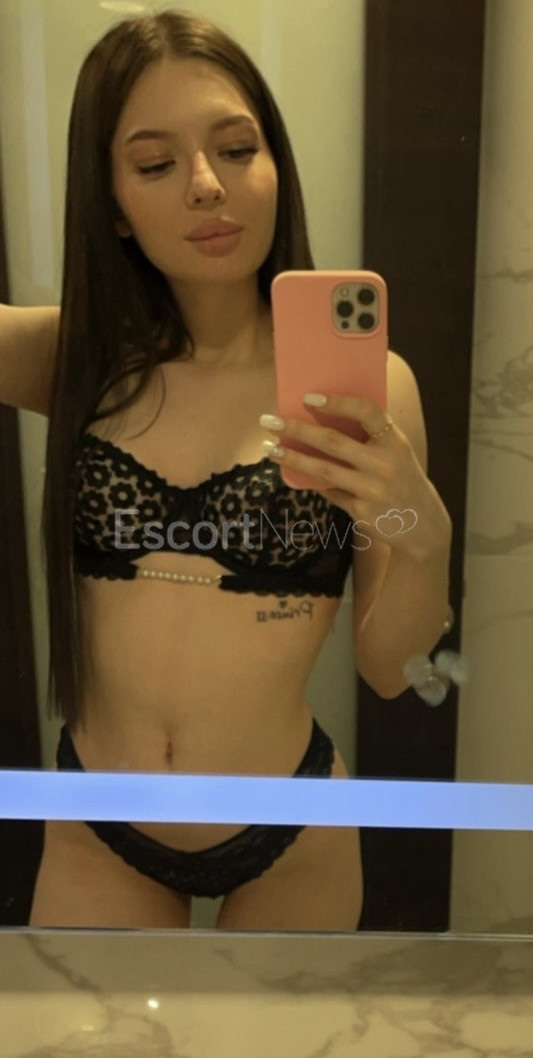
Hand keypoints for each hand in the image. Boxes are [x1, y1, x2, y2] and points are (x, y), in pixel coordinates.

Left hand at [259, 393, 450, 557]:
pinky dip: (311, 481)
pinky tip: (292, 472)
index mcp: (395, 441)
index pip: (366, 412)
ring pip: (323, 470)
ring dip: (293, 458)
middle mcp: (384, 464)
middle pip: (333, 442)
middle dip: (297, 430)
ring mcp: (372, 489)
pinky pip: (328, 491)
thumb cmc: (401, 478)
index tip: (308, 398)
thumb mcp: (397, 452)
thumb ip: (370, 437)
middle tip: (270, 421)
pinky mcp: (361, 511)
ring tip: (270, 448)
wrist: (422, 523)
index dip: (337, 402)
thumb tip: (320, 418)